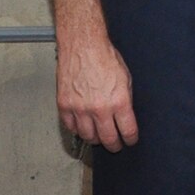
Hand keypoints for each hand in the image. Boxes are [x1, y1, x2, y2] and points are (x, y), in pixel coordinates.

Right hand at [55, 35, 136, 150]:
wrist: (83, 48)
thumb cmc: (106, 58)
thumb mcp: (126, 79)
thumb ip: (125, 100)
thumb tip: (126, 116)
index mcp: (119, 101)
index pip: (127, 130)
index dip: (130, 139)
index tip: (130, 141)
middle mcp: (99, 108)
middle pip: (107, 138)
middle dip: (114, 145)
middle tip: (116, 146)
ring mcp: (80, 109)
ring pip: (87, 136)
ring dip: (95, 139)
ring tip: (100, 138)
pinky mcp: (64, 106)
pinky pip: (71, 127)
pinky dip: (78, 130)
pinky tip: (84, 129)